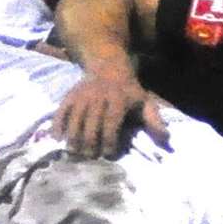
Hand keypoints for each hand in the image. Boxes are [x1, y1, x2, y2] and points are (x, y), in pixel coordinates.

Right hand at [52, 73, 170, 157]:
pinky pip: (61, 111)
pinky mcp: (70, 96)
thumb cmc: (129, 91)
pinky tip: (56, 139)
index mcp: (117, 100)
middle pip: (91, 124)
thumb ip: (153, 122)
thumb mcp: (144, 103)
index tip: (109, 154)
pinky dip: (57, 125)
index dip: (109, 140)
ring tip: (75, 152)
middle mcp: (98, 97)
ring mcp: (82, 96)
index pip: (111, 123)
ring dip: (74, 138)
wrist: (108, 67)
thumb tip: (165, 140)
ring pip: (75, 119)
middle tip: (91, 156)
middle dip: (90, 143)